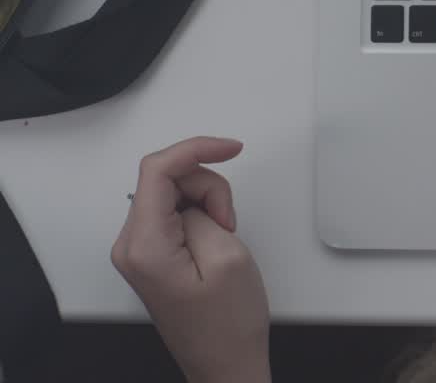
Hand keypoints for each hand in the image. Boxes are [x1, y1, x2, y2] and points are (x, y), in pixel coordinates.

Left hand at [111, 138, 270, 382]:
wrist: (224, 362)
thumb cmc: (227, 325)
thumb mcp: (228, 256)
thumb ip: (203, 211)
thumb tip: (191, 194)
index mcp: (144, 246)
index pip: (156, 171)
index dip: (196, 149)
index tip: (229, 147)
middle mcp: (131, 246)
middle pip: (166, 179)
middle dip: (208, 187)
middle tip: (229, 222)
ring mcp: (139, 250)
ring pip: (173, 192)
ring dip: (207, 202)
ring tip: (225, 237)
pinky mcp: (152, 252)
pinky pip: (175, 210)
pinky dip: (202, 213)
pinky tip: (215, 236)